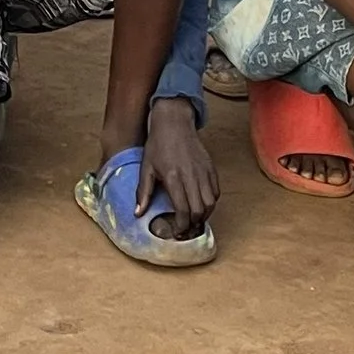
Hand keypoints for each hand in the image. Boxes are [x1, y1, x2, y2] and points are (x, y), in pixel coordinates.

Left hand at [137, 97, 219, 238]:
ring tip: (194, 218)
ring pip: (211, 203)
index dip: (181, 225)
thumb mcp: (146, 167)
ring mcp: (203, 172)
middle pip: (199, 210)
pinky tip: (201, 203)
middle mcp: (191, 176)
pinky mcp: (211, 168)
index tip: (176, 231)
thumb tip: (138, 213)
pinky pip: (216, 191)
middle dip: (193, 224)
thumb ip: (143, 192)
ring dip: (204, 215)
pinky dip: (211, 202)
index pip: (183, 210)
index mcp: (173, 177)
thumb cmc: (158, 144)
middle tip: (186, 228)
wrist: (174, 122)